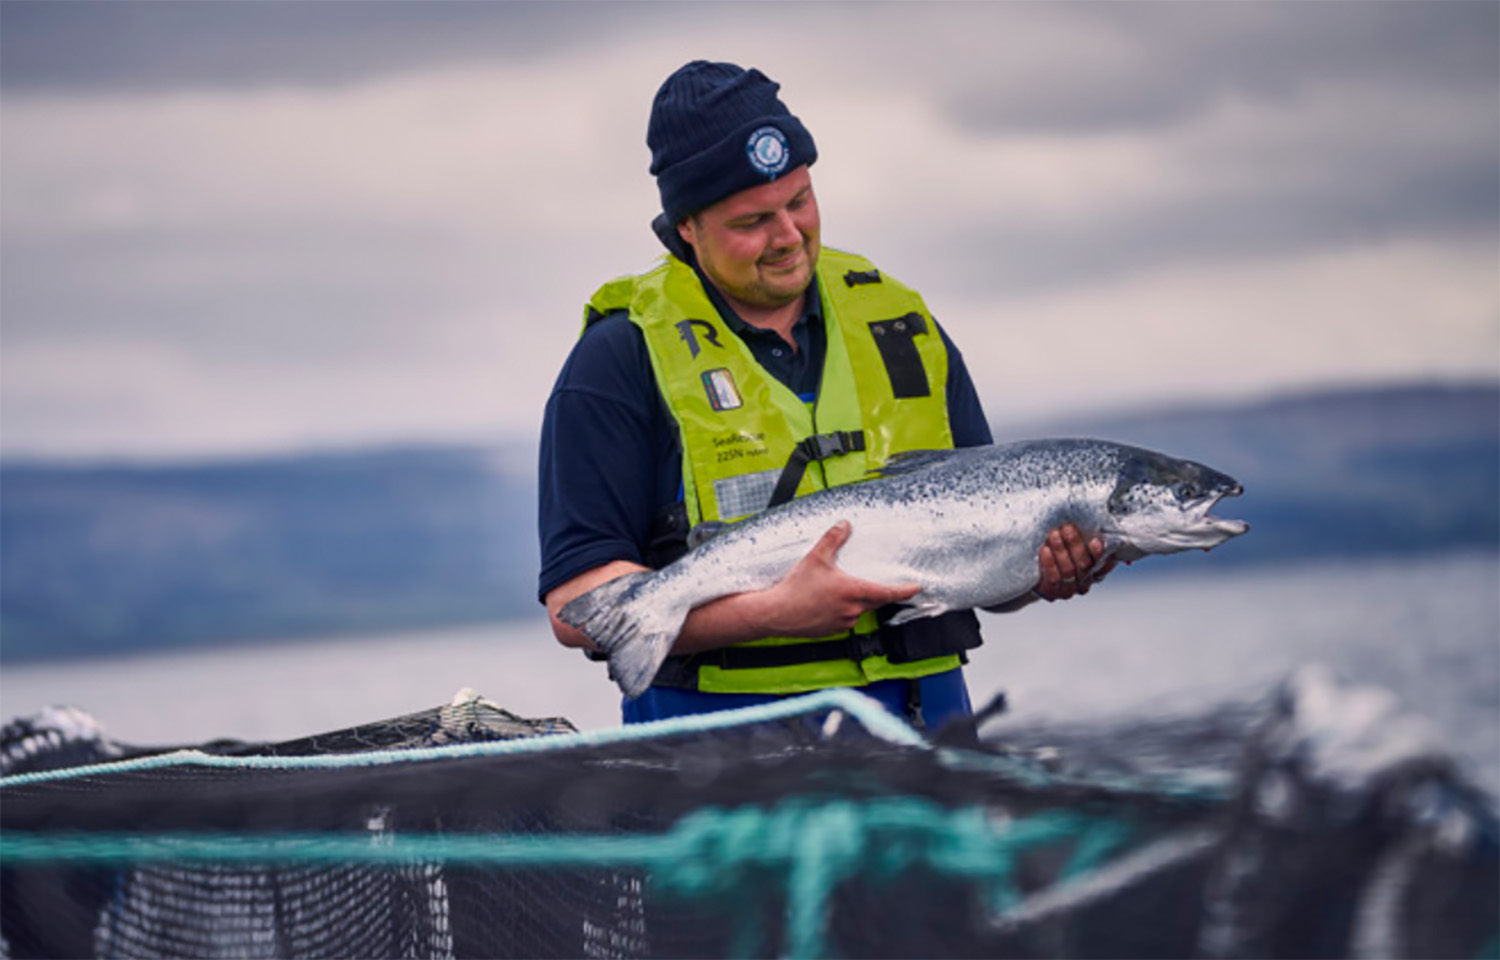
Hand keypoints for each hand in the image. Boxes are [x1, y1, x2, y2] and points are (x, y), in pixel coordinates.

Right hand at [761, 520, 919, 635]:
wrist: (776, 613)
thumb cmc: (795, 589)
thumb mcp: (815, 557)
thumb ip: (832, 539)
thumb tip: (844, 525)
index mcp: (853, 591)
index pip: (888, 592)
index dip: (905, 590)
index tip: (916, 587)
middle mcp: (852, 610)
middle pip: (875, 601)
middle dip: (879, 593)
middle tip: (881, 584)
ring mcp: (843, 623)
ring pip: (859, 610)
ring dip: (856, 601)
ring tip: (838, 590)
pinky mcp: (832, 630)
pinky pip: (845, 619)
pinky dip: (843, 610)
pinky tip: (827, 602)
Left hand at [1034, 524, 1115, 601]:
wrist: (1035, 570)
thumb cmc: (1058, 550)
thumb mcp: (1071, 541)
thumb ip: (1084, 534)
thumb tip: (1090, 519)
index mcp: (1095, 569)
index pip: (1103, 563)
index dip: (1100, 553)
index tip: (1096, 540)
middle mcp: (1084, 582)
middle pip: (1084, 565)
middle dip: (1075, 545)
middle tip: (1067, 528)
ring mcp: (1069, 590)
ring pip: (1068, 571)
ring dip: (1061, 551)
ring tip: (1053, 534)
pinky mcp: (1051, 593)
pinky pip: (1053, 579)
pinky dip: (1049, 563)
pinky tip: (1045, 550)